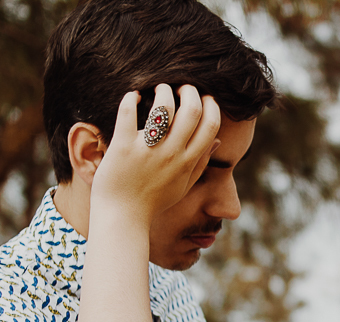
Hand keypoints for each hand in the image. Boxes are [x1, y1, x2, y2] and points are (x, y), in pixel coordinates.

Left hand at [90, 84, 220, 228]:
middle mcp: (172, 154)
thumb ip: (201, 163)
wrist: (123, 217)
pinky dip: (130, 98)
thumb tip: (216, 142)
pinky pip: (128, 112)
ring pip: (163, 107)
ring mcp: (147, 150)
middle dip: (190, 91)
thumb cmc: (153, 202)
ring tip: (159, 89)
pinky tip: (132, 96)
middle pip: (191, 110)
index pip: (210, 125)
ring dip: (164, 91)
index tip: (203, 98)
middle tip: (182, 87)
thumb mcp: (183, 185)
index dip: (211, 105)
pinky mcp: (123, 147)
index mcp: (188, 162)